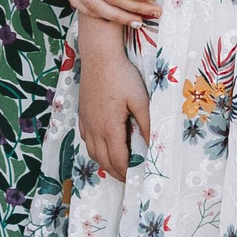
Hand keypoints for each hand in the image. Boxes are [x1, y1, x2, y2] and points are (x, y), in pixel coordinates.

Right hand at [78, 45, 153, 181]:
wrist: (99, 57)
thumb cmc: (122, 76)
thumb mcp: (140, 100)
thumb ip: (147, 125)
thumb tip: (154, 146)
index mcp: (110, 128)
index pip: (118, 159)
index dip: (127, 173)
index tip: (136, 179)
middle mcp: (95, 129)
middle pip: (103, 160)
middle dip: (116, 173)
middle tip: (128, 179)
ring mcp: (86, 122)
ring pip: (92, 152)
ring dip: (104, 163)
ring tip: (116, 167)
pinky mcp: (82, 114)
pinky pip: (86, 139)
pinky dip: (95, 149)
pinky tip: (102, 146)